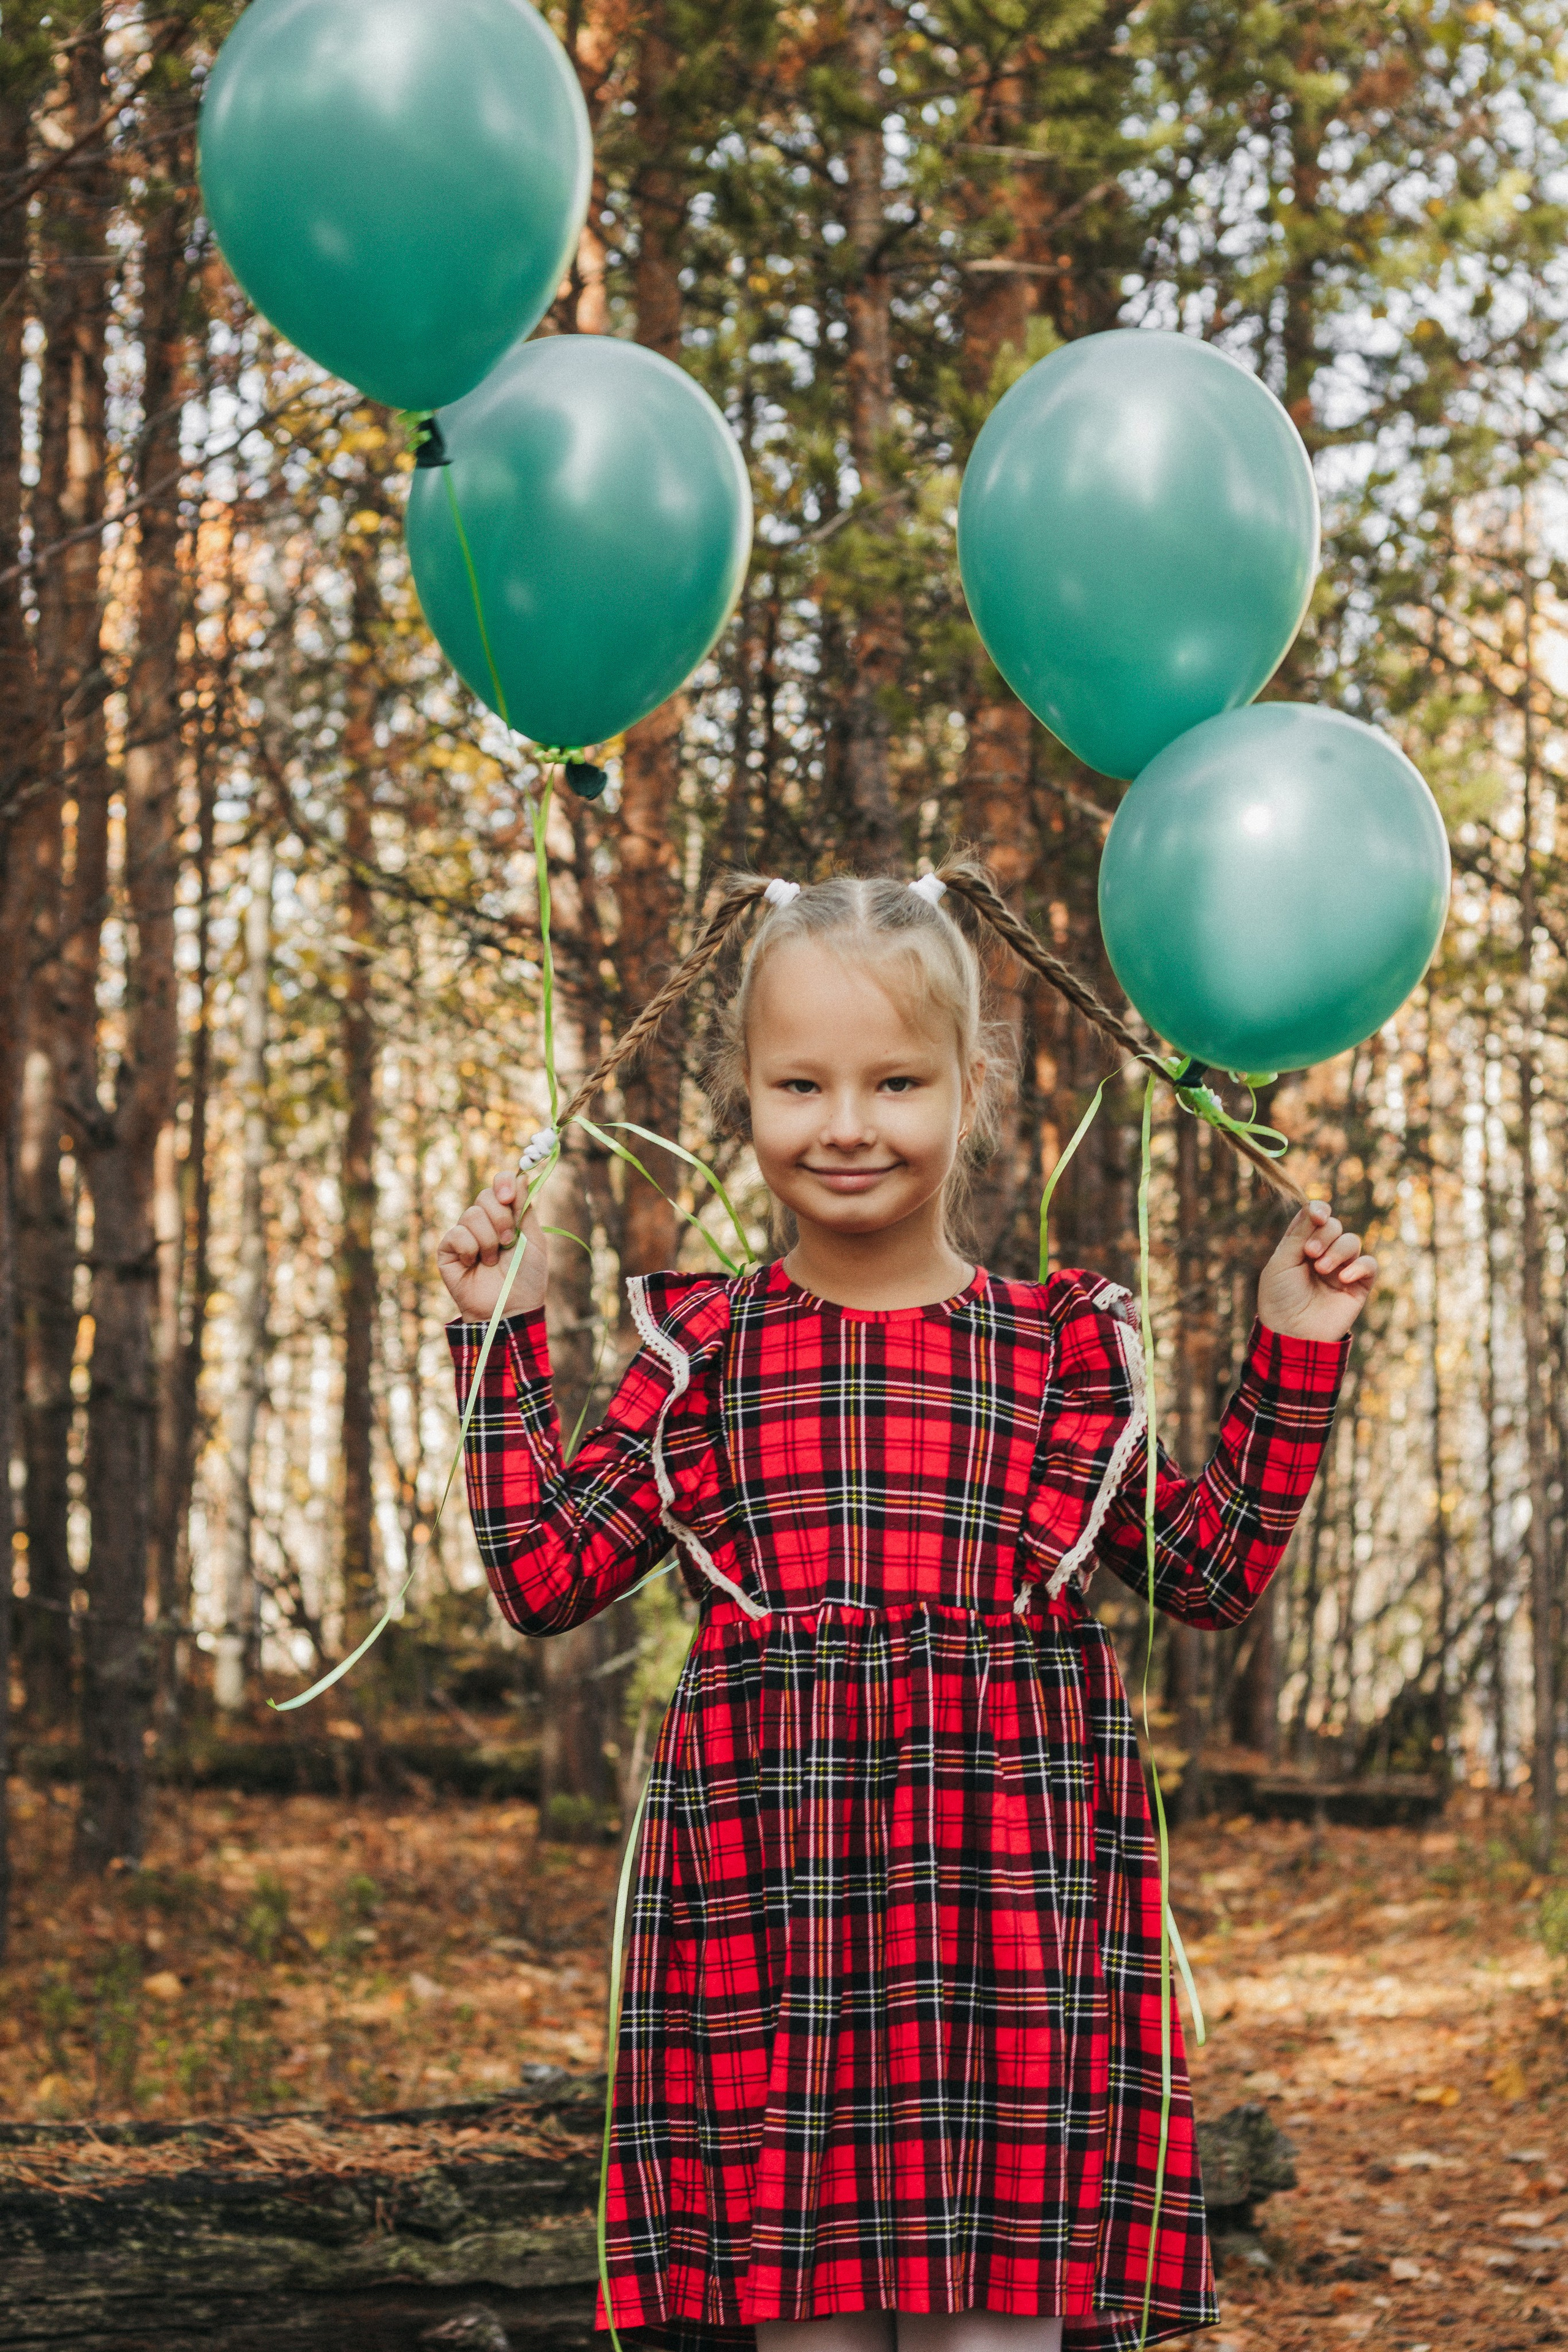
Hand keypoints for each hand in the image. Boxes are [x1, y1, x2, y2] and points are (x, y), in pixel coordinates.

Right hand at [438, 1170, 548, 1322]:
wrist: (510, 1308)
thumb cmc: (526, 1278)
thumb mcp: (533, 1240)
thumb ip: (525, 1209)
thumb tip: (523, 1176)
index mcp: (507, 1216)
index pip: (501, 1184)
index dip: (504, 1183)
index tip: (509, 1197)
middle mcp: (484, 1222)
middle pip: (485, 1196)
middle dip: (501, 1218)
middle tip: (509, 1241)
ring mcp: (465, 1234)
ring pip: (471, 1215)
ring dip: (488, 1240)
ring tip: (493, 1261)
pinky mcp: (448, 1250)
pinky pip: (456, 1234)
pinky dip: (470, 1250)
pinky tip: (474, 1265)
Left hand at [1256, 1200, 1375, 1344]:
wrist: (1292, 1335)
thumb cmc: (1280, 1299)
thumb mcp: (1281, 1263)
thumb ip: (1298, 1235)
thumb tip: (1315, 1208)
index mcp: (1301, 1245)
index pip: (1315, 1216)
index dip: (1319, 1210)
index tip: (1317, 1216)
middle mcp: (1323, 1253)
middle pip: (1335, 1226)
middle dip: (1325, 1234)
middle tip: (1311, 1253)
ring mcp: (1341, 1269)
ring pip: (1352, 1241)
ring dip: (1338, 1250)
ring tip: (1322, 1269)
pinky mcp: (1358, 1286)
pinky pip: (1370, 1265)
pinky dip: (1359, 1266)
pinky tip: (1343, 1278)